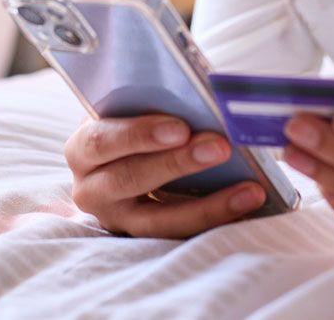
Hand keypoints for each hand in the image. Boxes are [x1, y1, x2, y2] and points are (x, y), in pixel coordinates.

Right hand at [64, 114, 265, 237]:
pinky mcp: (145, 238)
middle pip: (131, 179)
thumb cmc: (134, 119)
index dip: (139, 135)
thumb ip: (154, 99)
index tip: (181, 128)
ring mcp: (118, 219)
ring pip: (158, 220)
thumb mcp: (132, 106)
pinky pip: (181, 236)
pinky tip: (248, 206)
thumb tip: (201, 95)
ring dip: (207, 205)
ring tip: (250, 190)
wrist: (129, 153)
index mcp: (83, 148)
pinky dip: (217, 221)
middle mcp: (91, 189)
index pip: (102, 141)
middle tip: (220, 148)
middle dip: (178, 164)